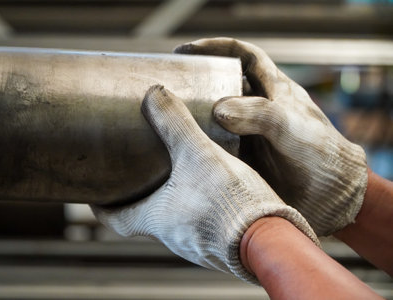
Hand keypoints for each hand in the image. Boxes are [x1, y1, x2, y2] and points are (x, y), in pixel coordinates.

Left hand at [91, 85, 318, 281]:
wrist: (271, 239)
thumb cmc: (229, 202)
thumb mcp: (198, 153)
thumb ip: (175, 123)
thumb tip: (153, 94)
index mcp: (157, 219)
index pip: (115, 219)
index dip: (102, 207)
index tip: (94, 197)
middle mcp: (173, 237)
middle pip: (144, 220)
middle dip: (138, 200)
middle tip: (136, 179)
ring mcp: (198, 244)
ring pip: (173, 223)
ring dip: (169, 205)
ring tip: (174, 180)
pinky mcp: (221, 245)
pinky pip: (200, 227)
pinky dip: (196, 211)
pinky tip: (210, 195)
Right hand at [175, 38, 367, 235]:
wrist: (330, 198)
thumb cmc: (320, 155)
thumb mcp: (290, 127)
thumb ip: (258, 115)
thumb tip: (219, 110)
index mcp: (275, 91)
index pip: (244, 57)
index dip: (217, 48)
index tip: (187, 50)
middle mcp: (260, 109)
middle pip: (224, 86)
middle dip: (200, 83)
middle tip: (172, 88)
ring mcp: (251, 134)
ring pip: (216, 118)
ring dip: (196, 117)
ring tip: (169, 120)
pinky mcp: (244, 159)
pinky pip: (216, 147)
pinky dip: (201, 145)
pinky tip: (183, 150)